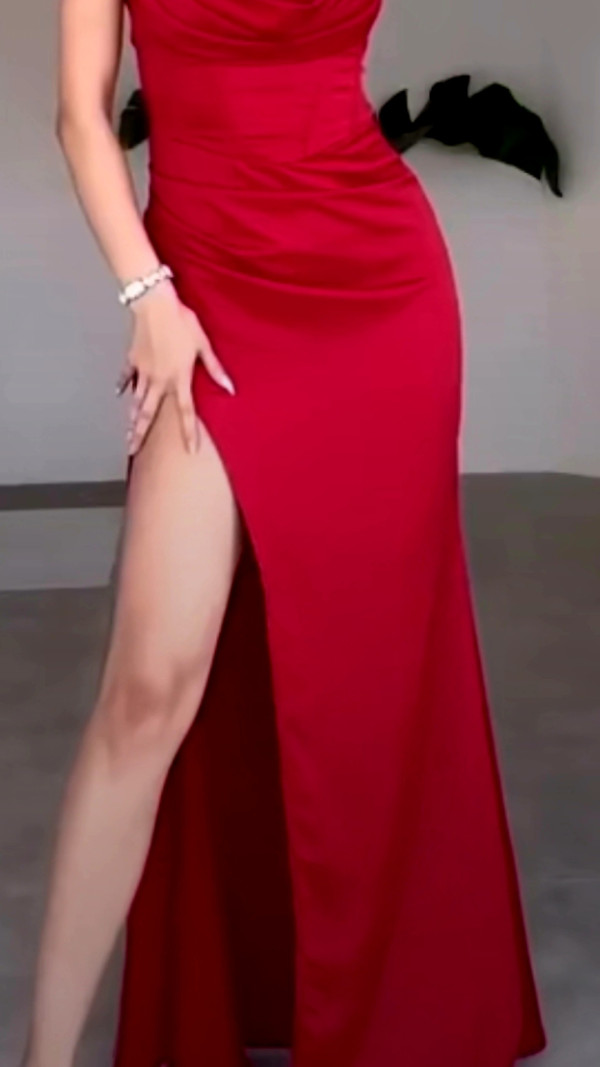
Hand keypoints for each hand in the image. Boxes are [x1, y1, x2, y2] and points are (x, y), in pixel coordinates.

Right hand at [116, 282, 234, 454]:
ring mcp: (143, 372)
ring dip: (131, 419)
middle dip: (140, 434)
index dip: (189, 432)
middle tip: (132, 451)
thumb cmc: (182, 322)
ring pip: (136, 401)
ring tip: (126, 434)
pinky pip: (126, 377)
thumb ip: (214, 369)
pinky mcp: (133, 360)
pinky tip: (118, 394)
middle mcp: (158, 381)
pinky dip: (123, 385)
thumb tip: (230, 388)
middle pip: (148, 414)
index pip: (186, 412)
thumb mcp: (203, 345)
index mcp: (179, 379)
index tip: (189, 451)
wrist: (154, 304)